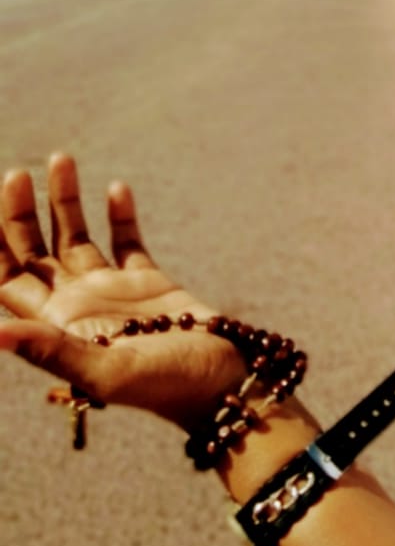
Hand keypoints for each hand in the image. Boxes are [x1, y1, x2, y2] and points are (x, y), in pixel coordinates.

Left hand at [0, 154, 244, 429]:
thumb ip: (52, 351)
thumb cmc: (165, 387)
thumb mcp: (106, 373)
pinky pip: (126, 241)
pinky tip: (115, 187)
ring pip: (76, 236)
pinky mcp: (149, 282)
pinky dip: (120, 214)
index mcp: (58, 327)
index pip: (6, 279)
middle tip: (17, 173)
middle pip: (33, 252)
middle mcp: (76, 305)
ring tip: (61, 158)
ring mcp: (112, 291)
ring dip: (64, 201)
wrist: (222, 383)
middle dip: (19, 213)